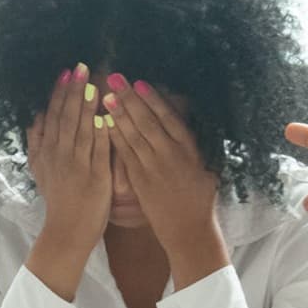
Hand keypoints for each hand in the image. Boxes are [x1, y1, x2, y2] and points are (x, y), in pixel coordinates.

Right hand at [24, 63, 109, 297]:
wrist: (66, 231)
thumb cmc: (58, 199)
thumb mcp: (39, 168)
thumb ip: (37, 141)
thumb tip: (34, 115)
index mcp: (47, 151)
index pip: (53, 116)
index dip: (59, 93)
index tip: (66, 72)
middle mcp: (59, 155)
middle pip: (65, 118)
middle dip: (72, 92)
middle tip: (79, 67)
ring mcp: (76, 166)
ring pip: (79, 131)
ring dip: (84, 107)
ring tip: (90, 84)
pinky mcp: (94, 177)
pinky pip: (96, 151)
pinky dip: (98, 134)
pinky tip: (102, 117)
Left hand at [103, 76, 226, 285]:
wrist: (189, 229)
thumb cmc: (199, 198)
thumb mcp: (204, 168)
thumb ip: (190, 147)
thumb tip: (181, 125)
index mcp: (189, 149)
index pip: (169, 118)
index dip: (153, 99)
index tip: (140, 83)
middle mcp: (171, 155)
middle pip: (148, 122)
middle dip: (130, 99)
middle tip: (115, 79)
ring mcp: (154, 167)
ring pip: (134, 135)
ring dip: (119, 114)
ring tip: (105, 96)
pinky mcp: (140, 180)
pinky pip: (125, 155)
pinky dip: (114, 138)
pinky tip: (103, 125)